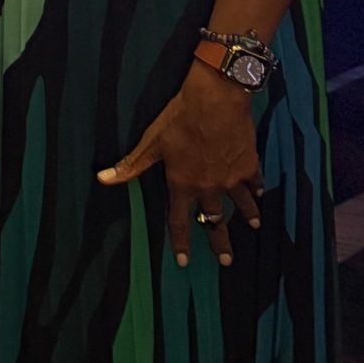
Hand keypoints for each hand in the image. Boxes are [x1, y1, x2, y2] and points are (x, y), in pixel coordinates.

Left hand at [97, 60, 262, 269]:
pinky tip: (260, 195)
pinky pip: (255, 182)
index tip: (184, 262)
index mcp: (183, 184)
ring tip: (252, 226)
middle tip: (225, 261)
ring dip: (246, 216)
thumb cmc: (180, 118)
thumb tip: (103, 179)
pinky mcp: (249, 165)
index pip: (179, 221)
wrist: (216, 100)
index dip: (180, 242)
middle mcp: (208, 187)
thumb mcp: (151, 141)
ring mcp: (231, 178)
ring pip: (240, 205)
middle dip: (219, 242)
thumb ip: (132, 165)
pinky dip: (258, 189)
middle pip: (214, 221)